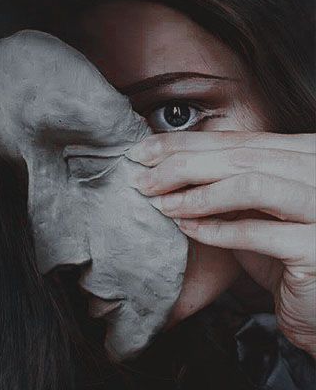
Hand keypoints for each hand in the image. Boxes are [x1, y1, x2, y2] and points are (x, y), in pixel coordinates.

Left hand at [127, 131, 315, 357]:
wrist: (314, 301)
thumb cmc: (280, 251)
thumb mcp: (251, 208)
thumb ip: (223, 182)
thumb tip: (167, 165)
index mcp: (304, 155)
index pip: (236, 139)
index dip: (185, 143)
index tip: (145, 151)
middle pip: (239, 156)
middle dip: (181, 166)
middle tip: (143, 179)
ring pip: (249, 185)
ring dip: (196, 195)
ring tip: (161, 204)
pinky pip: (255, 232)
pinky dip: (214, 230)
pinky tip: (186, 228)